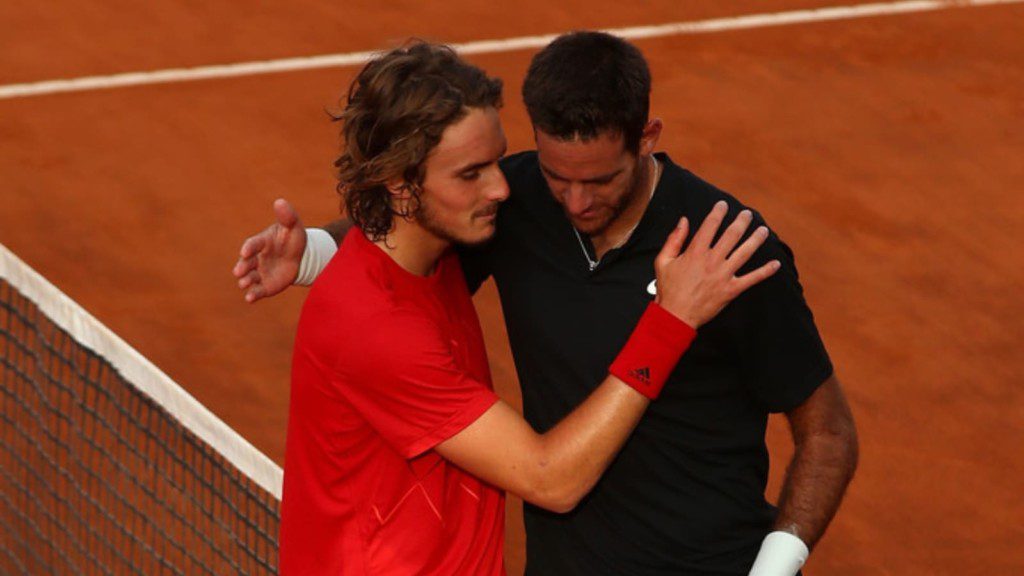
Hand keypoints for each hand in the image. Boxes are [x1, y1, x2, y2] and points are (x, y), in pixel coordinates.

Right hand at [232, 198, 306, 302]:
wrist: (300, 257)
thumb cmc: (293, 238)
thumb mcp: (293, 226)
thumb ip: (287, 216)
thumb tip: (280, 201)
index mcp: (261, 242)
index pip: (253, 244)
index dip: (249, 247)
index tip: (245, 251)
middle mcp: (257, 258)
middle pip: (247, 263)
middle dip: (242, 267)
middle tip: (238, 271)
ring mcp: (260, 272)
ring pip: (249, 277)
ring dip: (246, 280)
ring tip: (243, 283)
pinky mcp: (265, 285)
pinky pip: (257, 290)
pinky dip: (253, 294)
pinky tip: (250, 299)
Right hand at [654, 200, 779, 327]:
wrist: (676, 315)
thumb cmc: (668, 289)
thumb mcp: (663, 261)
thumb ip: (674, 239)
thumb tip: (683, 221)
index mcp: (695, 252)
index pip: (710, 226)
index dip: (718, 213)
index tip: (723, 204)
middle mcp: (712, 260)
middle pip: (732, 235)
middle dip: (741, 221)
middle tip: (748, 214)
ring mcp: (724, 275)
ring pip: (745, 253)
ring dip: (756, 240)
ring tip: (763, 230)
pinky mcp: (731, 290)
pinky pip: (752, 279)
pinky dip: (765, 271)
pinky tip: (776, 264)